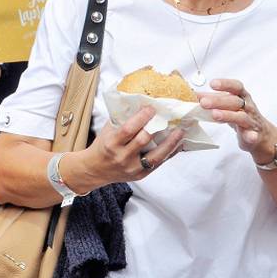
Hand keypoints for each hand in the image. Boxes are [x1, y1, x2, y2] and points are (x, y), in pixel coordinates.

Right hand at [70, 106, 188, 186]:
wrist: (96, 169)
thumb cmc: (103, 146)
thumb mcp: (108, 130)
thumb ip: (122, 118)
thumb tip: (141, 102)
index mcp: (112, 143)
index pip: (128, 129)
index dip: (141, 118)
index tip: (151, 108)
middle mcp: (122, 157)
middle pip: (144, 141)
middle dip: (158, 127)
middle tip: (169, 117)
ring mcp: (133, 168)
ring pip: (156, 155)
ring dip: (170, 142)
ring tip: (180, 132)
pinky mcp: (141, 175)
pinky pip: (159, 163)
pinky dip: (170, 153)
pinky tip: (178, 145)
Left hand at [201, 79, 276, 165]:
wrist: (260, 134)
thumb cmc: (241, 115)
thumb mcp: (227, 105)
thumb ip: (212, 99)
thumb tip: (193, 94)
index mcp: (241, 97)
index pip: (236, 86)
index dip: (225, 84)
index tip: (212, 83)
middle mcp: (247, 107)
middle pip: (234, 101)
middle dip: (218, 101)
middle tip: (203, 102)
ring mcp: (251, 121)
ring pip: (241, 117)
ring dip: (229, 115)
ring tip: (215, 115)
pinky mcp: (254, 135)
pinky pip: (253, 135)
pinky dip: (251, 135)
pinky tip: (249, 136)